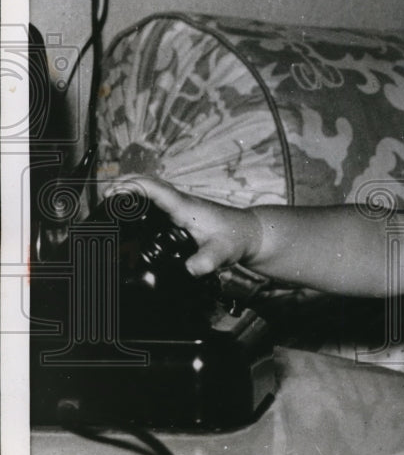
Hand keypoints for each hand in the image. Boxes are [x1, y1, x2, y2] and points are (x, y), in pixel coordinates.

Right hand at [103, 175, 261, 276]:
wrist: (249, 234)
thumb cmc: (236, 239)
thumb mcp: (221, 253)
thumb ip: (206, 261)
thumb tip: (191, 269)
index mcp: (185, 206)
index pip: (155, 189)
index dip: (132, 188)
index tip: (112, 194)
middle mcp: (180, 202)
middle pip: (148, 184)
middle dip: (124, 185)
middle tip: (102, 198)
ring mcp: (180, 206)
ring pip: (152, 191)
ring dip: (131, 191)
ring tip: (108, 203)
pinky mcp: (181, 213)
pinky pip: (156, 201)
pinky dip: (140, 200)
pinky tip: (130, 214)